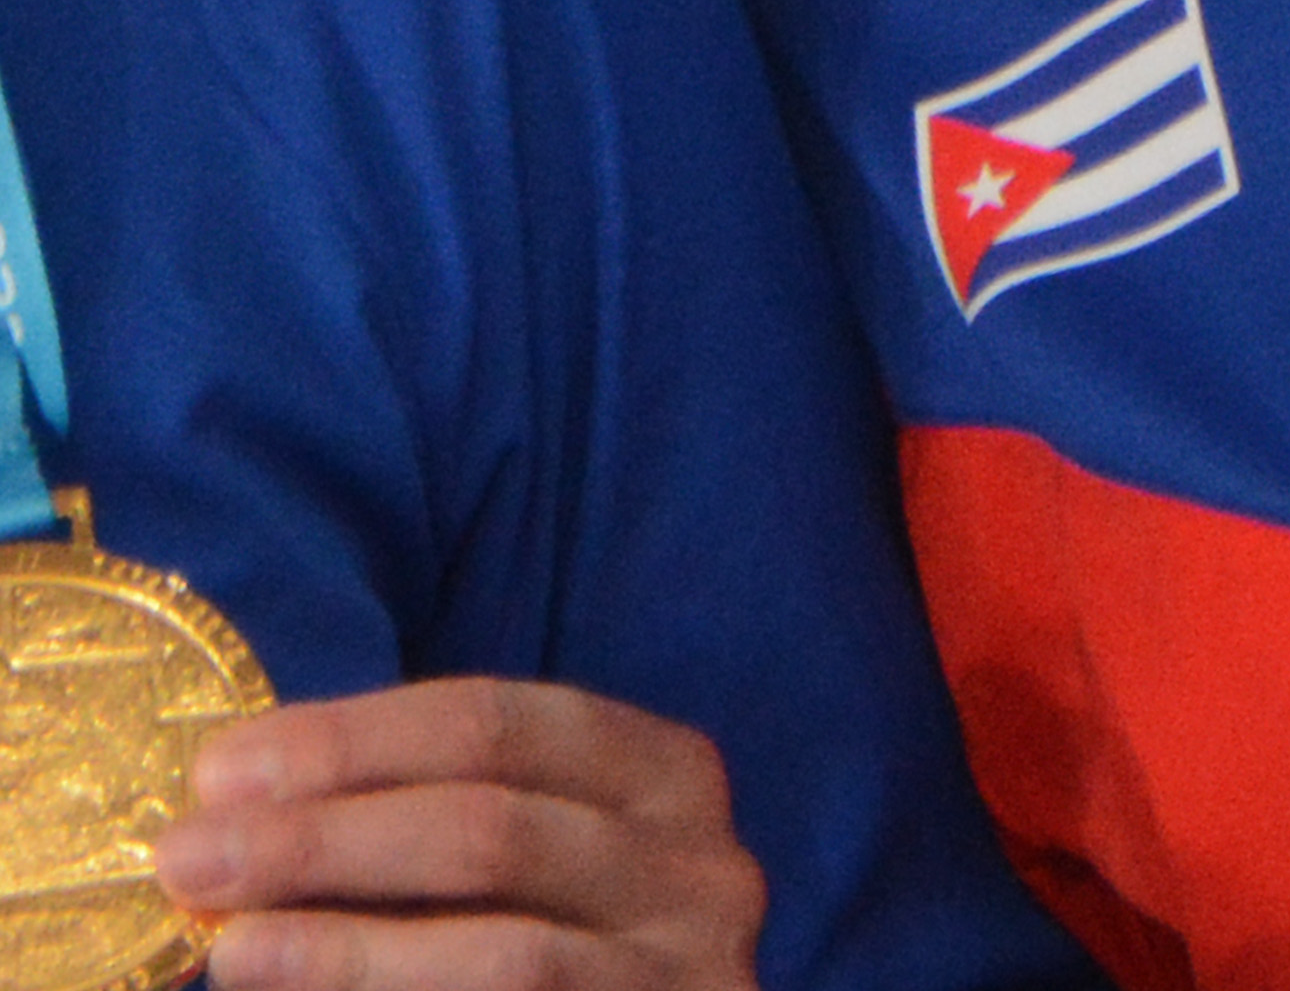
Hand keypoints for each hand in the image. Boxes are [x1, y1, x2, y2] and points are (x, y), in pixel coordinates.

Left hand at [153, 681, 764, 990]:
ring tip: (231, 946)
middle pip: (493, 827)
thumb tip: (239, 814)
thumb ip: (419, 832)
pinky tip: (306, 989)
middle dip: (323, 839)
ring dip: (345, 950)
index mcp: (662, 776)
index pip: (499, 723)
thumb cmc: (549, 951)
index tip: (218, 771)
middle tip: (188, 857)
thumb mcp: (520, 870)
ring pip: (507, 953)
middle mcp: (702, 863)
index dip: (351, 741)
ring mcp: (693, 970)